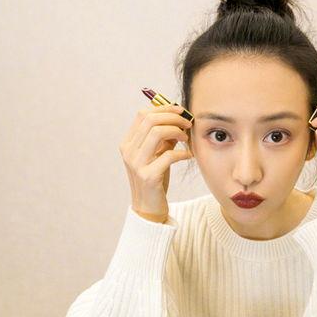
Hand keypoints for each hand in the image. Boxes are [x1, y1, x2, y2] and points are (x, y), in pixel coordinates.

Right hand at [119, 103, 192, 221]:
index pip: (143, 115)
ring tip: (186, 138)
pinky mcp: (148, 176)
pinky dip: (182, 153)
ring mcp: (136, 164)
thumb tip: (180, 119)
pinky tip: (188, 156)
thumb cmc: (155, 179)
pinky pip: (168, 156)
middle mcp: (129, 151)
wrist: (148, 208)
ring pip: (156, 133)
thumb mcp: (158, 155)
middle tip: (188, 123)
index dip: (163, 108)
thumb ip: (165, 138)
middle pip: (150, 120)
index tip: (180, 110)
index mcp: (128, 143)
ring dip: (176, 131)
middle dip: (173, 117)